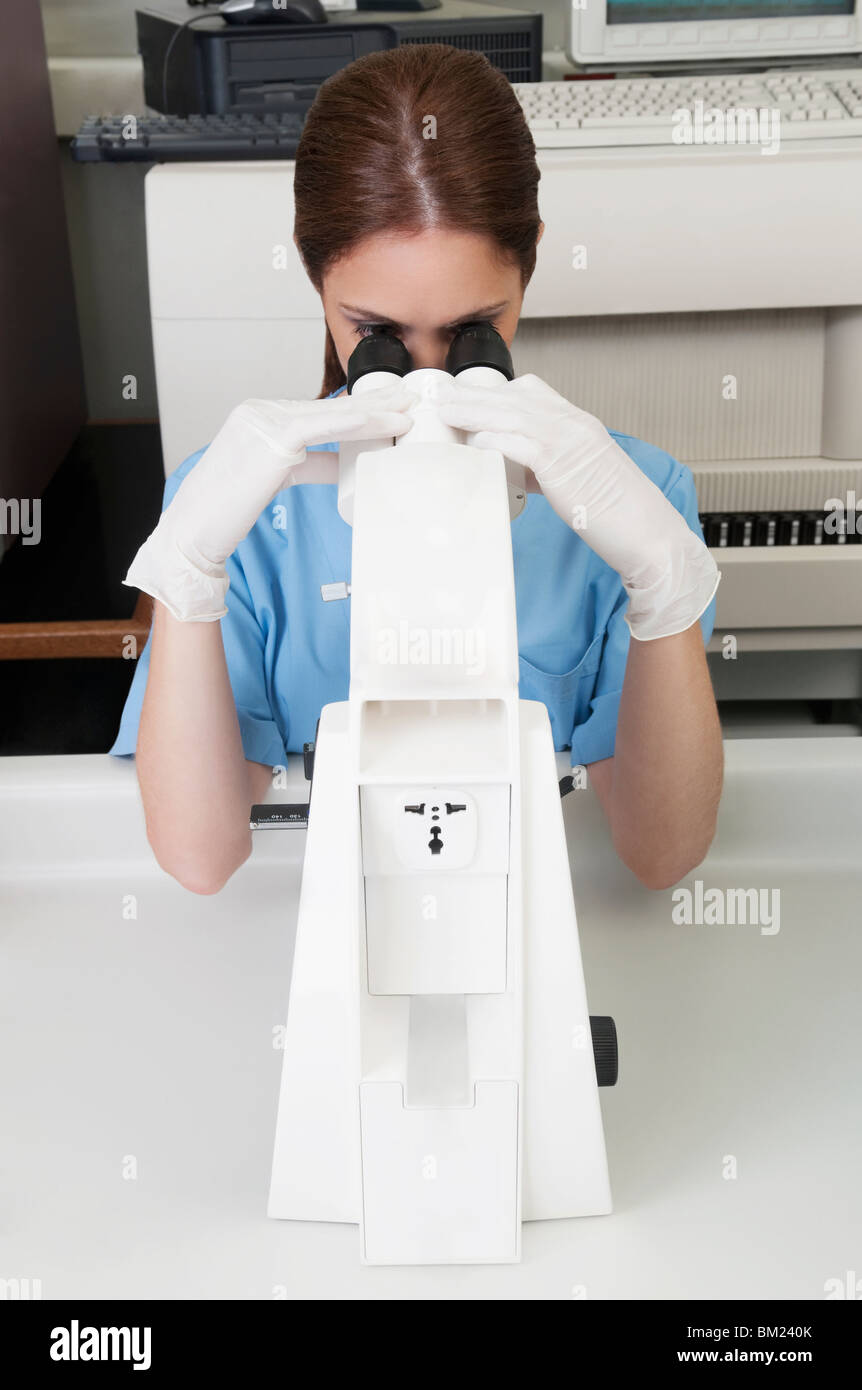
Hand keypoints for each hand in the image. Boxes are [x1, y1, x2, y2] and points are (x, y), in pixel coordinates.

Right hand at [124, 384, 417, 621]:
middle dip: (371, 400)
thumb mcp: (277, 477)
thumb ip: (310, 464)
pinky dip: (356, 423)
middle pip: (327, 404)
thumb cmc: (227, 510)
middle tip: (408, 395)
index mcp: (258, 415)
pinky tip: (382, 422)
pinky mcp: (272, 439)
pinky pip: (323, 426)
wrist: (194, 530)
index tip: (386, 405)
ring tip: (407, 410)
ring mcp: (263, 420)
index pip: (316, 408)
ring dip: (373, 410)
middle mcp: (259, 410)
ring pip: (331, 413)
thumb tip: (345, 466)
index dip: (355, 407)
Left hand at [433, 373, 719, 640]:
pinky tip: (473, 442)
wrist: (650, 535)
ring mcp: (571, 442)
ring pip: (513, 414)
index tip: (470, 395)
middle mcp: (576, 425)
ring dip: (475, 411)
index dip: (499, 391)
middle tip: (444, 395)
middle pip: (516, 397)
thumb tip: (518, 469)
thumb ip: (549, 468)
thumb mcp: (581, 479)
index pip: (534, 392)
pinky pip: (520, 443)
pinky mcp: (563, 465)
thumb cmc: (619, 516)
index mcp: (581, 425)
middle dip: (476, 394)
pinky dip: (493, 439)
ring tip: (445, 411)